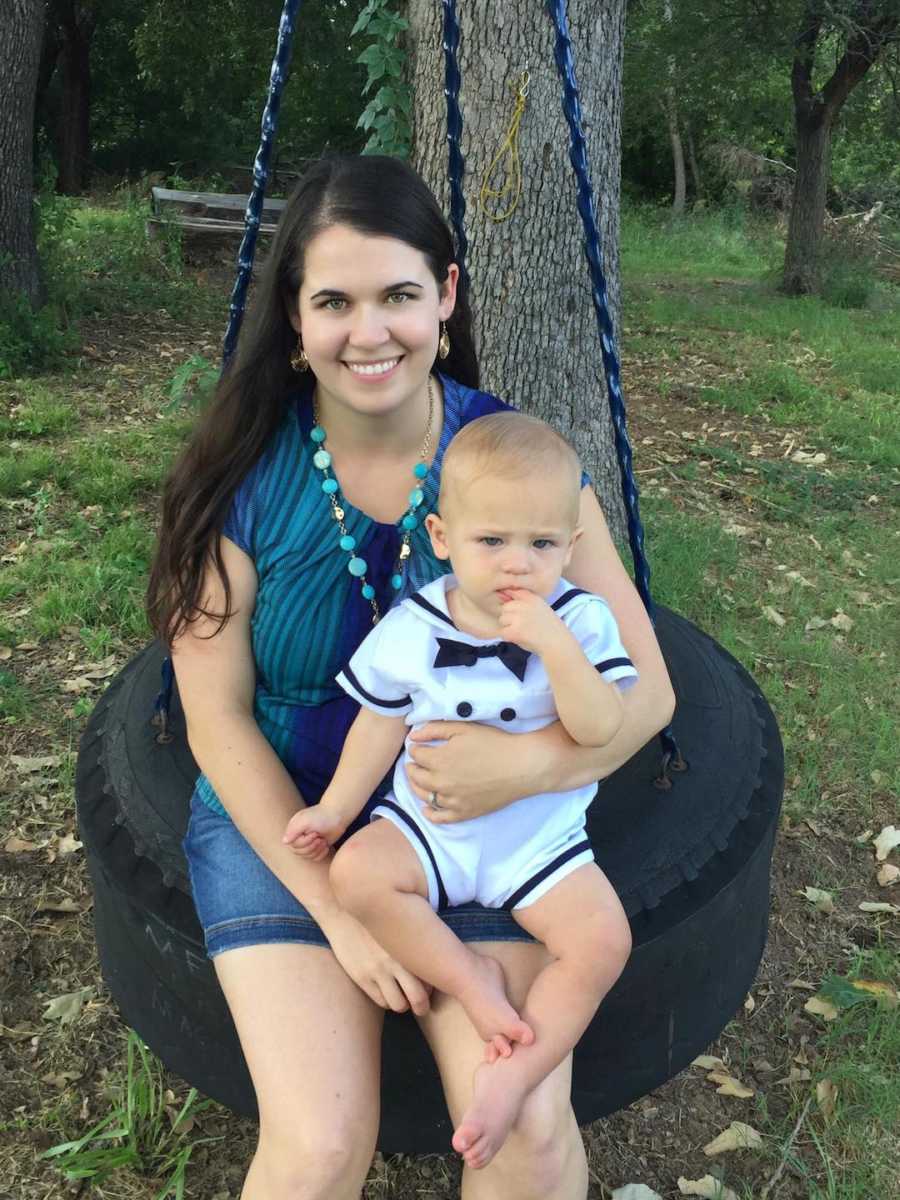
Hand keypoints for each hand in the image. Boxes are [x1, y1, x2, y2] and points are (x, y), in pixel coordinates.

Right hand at [282, 806, 345, 860]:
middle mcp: (299, 836)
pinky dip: (322, 853)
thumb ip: (293, 831)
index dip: (304, 842)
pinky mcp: (317, 847)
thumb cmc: (321, 816)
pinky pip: (315, 858)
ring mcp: (308, 842)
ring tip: (323, 840)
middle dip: (311, 847)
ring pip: (307, 856)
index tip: (315, 833)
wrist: (338, 815)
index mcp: (294, 829)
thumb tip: (285, 842)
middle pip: (299, 852)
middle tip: (320, 838)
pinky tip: (326, 845)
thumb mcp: (305, 821)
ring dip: (317, 850)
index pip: (293, 845)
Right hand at [322, 910, 431, 1015]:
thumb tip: (438, 943)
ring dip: (403, 1004)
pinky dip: (387, 1000)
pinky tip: (387, 991)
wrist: (343, 912)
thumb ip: (418, 933)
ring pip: (398, 1004)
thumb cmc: (378, 913)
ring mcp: (377, 972)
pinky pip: (380, 1001)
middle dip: (422, 1006)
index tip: (430, 984)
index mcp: (409, 946)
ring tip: (402, 997)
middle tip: (421, 1005)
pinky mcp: (362, 978)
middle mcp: (395, 962)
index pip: (431, 977)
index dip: (433, 985)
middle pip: (418, 998)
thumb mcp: (402, 918)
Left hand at [406, 720, 549, 823]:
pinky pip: (440, 818)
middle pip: (416, 777)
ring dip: (417, 787)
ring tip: (419, 780)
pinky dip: (430, 813)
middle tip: (414, 763)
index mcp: (439, 759)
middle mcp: (441, 782)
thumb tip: (412, 737)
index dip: (415, 748)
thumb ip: (435, 730)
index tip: (418, 746)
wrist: (521, 766)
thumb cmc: (494, 743)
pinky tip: (427, 808)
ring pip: (425, 796)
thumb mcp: (463, 729)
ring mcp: (452, 800)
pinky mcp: (464, 813)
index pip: (416, 755)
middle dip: (412, 768)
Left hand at [497, 588, 567, 654]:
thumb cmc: (549, 627)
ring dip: (508, 626)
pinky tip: (520, 638)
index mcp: (532, 598)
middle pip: (505, 607)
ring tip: (523, 632)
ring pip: (502, 619)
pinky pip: (502, 632)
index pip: (513, 591)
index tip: (515, 610)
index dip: (511, 601)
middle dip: (510, 616)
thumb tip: (501, 594)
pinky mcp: (514, 631)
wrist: (557, 643)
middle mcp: (524, 605)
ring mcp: (519, 617)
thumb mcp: (540, 607)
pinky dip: (509, 637)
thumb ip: (523, 601)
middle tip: (523, 625)